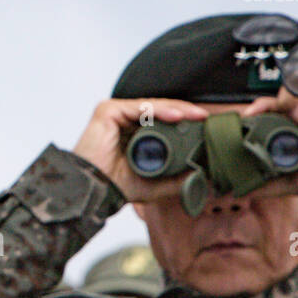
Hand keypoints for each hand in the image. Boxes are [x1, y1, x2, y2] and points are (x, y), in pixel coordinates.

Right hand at [73, 98, 209, 202]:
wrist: (92, 190)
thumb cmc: (113, 187)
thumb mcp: (152, 184)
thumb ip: (174, 180)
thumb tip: (200, 175)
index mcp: (131, 134)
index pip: (161, 122)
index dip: (183, 123)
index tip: (204, 127)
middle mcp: (123, 121)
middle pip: (159, 111)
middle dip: (184, 113)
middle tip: (205, 118)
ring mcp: (115, 114)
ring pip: (152, 106)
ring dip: (177, 110)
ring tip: (196, 116)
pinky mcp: (108, 111)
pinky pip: (140, 107)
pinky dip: (160, 110)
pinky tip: (177, 116)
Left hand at [241, 86, 297, 198]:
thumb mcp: (291, 181)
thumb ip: (268, 183)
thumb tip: (242, 190)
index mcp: (297, 132)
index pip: (271, 113)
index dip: (257, 113)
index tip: (244, 120)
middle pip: (280, 100)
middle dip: (266, 105)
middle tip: (257, 115)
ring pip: (294, 90)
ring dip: (285, 100)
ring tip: (291, 118)